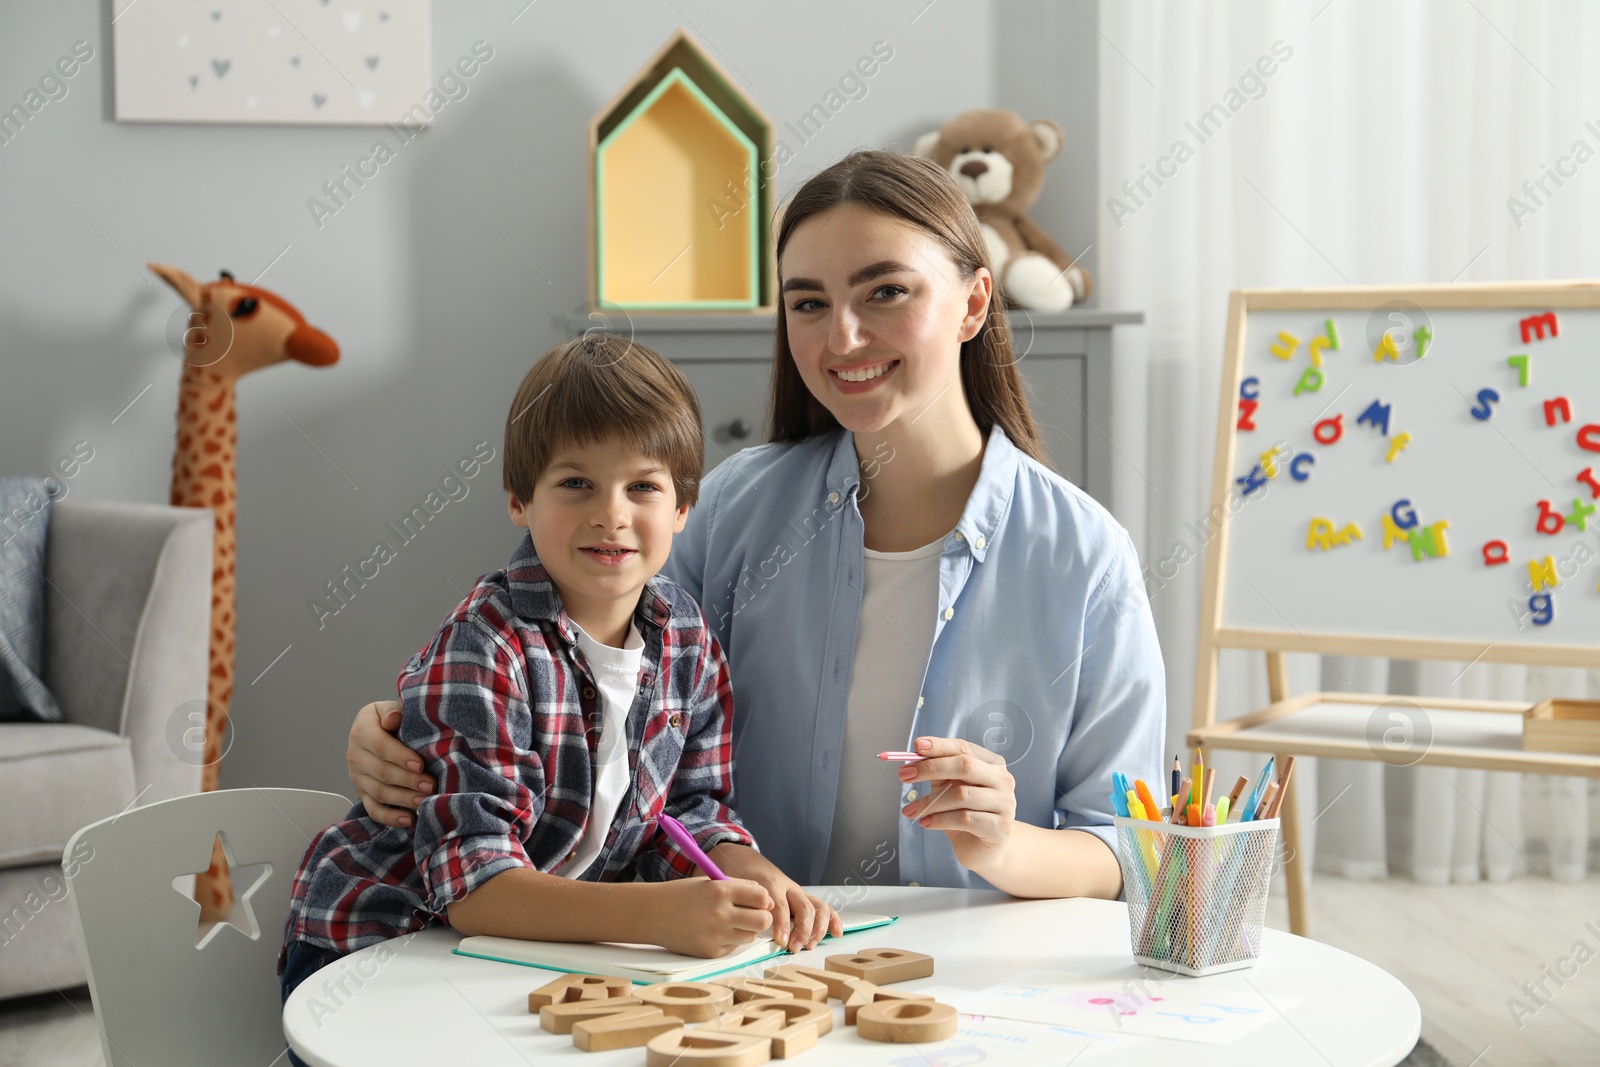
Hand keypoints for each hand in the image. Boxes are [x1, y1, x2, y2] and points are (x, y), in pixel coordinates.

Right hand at [348, 700, 430, 827]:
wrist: (378, 731)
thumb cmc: (391, 720)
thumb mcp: (390, 708)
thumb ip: (393, 712)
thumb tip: (392, 719)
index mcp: (361, 731)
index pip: (380, 746)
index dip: (400, 757)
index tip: (420, 765)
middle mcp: (355, 755)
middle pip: (381, 772)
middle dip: (408, 781)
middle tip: (430, 786)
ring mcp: (357, 777)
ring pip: (379, 792)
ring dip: (403, 799)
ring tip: (424, 801)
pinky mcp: (362, 793)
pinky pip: (373, 809)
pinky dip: (390, 817)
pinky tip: (408, 820)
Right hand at [648, 877, 774, 957]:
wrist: (652, 914)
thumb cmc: (684, 895)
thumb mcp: (711, 882)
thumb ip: (740, 889)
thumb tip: (769, 902)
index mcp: (720, 891)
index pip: (761, 896)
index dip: (763, 898)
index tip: (757, 899)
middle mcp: (720, 914)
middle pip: (763, 920)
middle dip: (761, 916)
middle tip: (751, 913)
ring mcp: (715, 936)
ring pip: (751, 935)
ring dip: (746, 928)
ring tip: (729, 921)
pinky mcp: (711, 953)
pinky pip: (734, 947)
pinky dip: (731, 939)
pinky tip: (714, 931)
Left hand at [709, 843, 841, 951]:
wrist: (741, 858)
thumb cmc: (736, 877)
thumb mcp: (732, 887)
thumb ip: (739, 904)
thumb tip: (740, 927)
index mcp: (768, 882)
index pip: (780, 905)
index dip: (782, 924)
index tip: (781, 941)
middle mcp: (787, 885)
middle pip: (803, 907)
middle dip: (802, 930)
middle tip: (794, 948)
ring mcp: (797, 891)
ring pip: (816, 906)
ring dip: (817, 928)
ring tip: (810, 945)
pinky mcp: (803, 896)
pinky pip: (822, 906)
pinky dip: (833, 919)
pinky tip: (837, 933)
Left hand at [899, 736, 1017, 874]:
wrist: (982, 849)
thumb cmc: (965, 813)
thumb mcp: (949, 788)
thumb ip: (938, 773)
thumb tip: (914, 759)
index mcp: (992, 764)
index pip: (964, 748)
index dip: (939, 746)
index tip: (916, 747)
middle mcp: (1002, 780)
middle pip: (965, 766)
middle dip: (931, 768)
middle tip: (904, 775)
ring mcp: (1004, 804)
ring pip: (961, 795)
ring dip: (930, 802)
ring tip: (911, 810)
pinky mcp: (999, 828)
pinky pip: (964, 819)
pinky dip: (940, 820)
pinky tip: (926, 823)